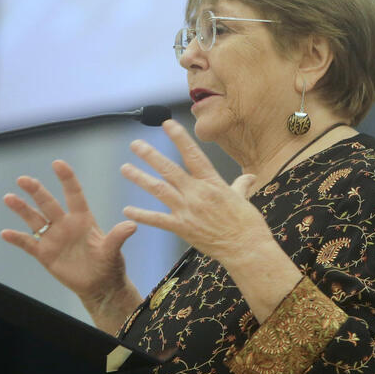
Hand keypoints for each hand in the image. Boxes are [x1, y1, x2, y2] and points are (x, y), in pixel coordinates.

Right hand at [0, 160, 140, 327]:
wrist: (99, 286)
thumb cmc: (109, 265)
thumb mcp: (113, 251)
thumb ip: (118, 237)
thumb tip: (131, 225)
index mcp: (83, 219)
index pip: (74, 194)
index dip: (66, 179)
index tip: (58, 164)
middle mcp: (65, 224)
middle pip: (48, 203)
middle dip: (36, 191)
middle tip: (24, 179)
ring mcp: (53, 238)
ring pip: (34, 219)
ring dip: (22, 209)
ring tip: (9, 197)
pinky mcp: (45, 254)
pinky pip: (28, 243)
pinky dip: (17, 239)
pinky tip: (5, 233)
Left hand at [120, 120, 272, 266]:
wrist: (246, 249)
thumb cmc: (248, 225)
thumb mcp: (243, 199)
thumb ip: (240, 185)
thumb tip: (249, 176)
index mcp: (212, 182)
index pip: (193, 154)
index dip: (179, 138)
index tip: (167, 124)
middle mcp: (197, 193)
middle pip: (169, 169)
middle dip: (150, 156)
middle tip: (135, 145)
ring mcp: (187, 210)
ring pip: (159, 189)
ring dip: (140, 178)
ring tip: (125, 168)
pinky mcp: (182, 228)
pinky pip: (157, 220)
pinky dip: (141, 214)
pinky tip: (127, 210)